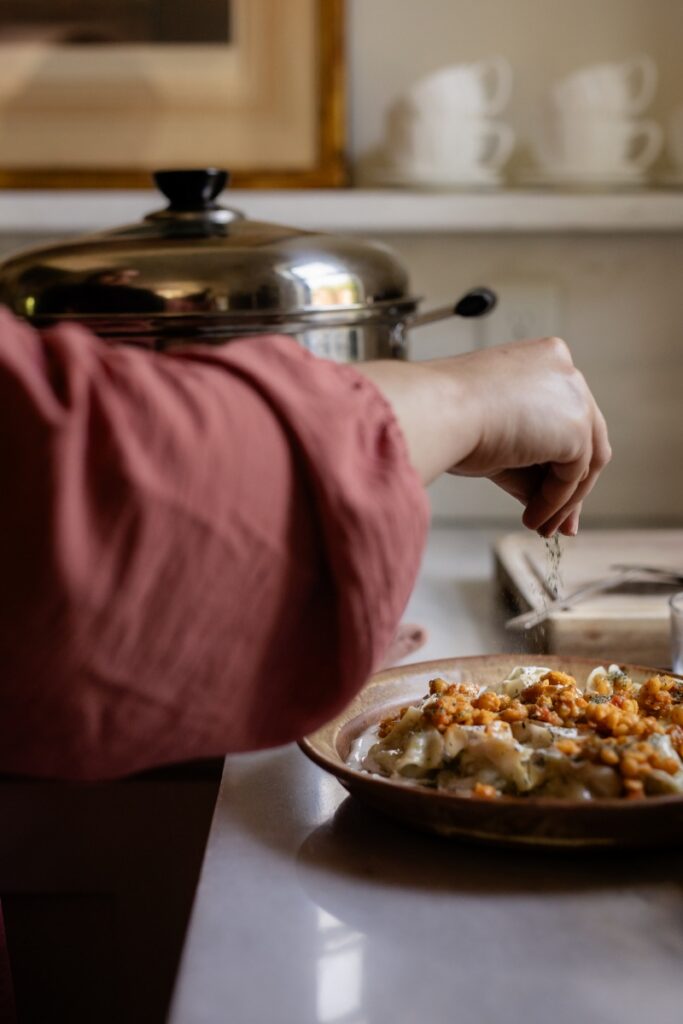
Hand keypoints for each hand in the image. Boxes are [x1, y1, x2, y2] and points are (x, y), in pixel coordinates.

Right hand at [436, 336, 610, 534]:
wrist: (438, 410)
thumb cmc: (447, 416)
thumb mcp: (496, 436)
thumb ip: (528, 460)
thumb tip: (546, 500)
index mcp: (542, 361)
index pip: (563, 416)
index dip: (558, 460)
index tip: (547, 492)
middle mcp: (564, 372)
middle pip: (583, 437)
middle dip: (571, 486)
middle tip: (558, 522)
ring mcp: (574, 396)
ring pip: (585, 459)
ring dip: (563, 500)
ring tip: (539, 526)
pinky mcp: (577, 426)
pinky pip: (573, 475)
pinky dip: (554, 502)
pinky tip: (532, 518)